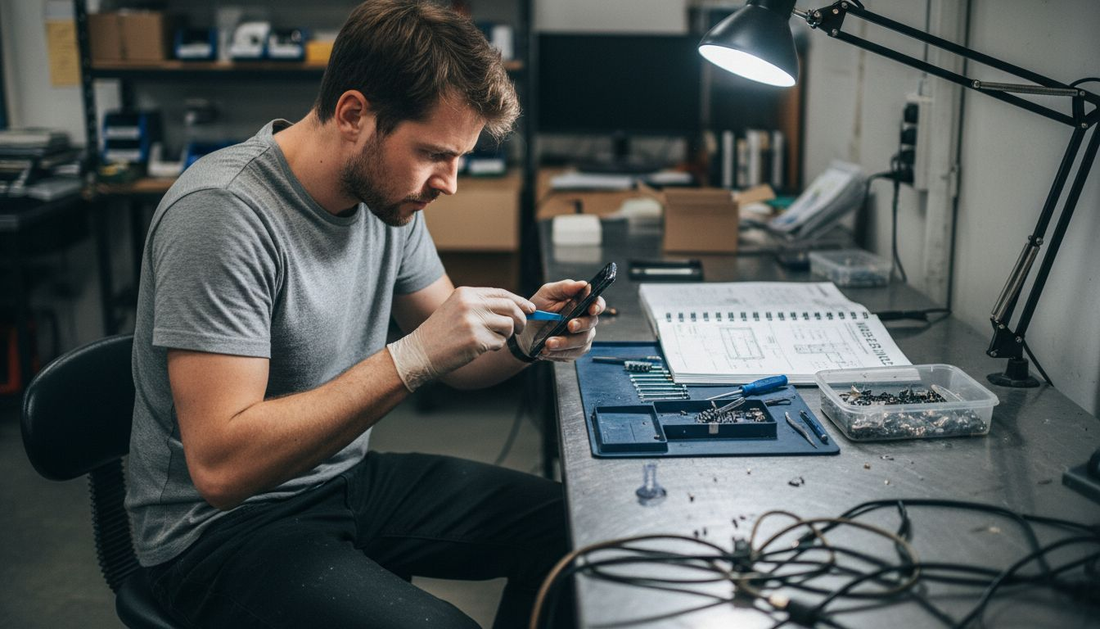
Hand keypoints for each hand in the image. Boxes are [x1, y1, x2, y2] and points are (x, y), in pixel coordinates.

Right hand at [388, 287, 533, 389]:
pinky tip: (480, 349)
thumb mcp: (456, 309)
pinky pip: (500, 342)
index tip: (530, 309)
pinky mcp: (476, 340)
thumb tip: (513, 307)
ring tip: (490, 340)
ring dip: (506, 335)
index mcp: (466, 293)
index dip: (519, 301)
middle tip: (521, 329)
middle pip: (510, 306)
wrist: (419, 352)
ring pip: (508, 325)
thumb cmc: (439, 334)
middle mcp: (470, 304)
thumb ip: (480, 305)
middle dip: (521, 318)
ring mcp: (473, 322)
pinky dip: (495, 347)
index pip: (501, 293)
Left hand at [517, 279, 604, 362]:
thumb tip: (583, 284)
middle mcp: (586, 320)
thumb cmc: (540, 308)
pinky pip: (573, 354)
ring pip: (582, 341)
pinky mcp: (575, 351)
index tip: (591, 309)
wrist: (528, 331)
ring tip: (548, 343)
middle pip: (591, 323)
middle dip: (581, 325)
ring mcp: (582, 337)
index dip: (598, 306)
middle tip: (569, 326)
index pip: (597, 304)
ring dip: (565, 342)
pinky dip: (560, 353)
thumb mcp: (547, 294)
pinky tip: (547, 350)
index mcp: (582, 303)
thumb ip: (564, 288)